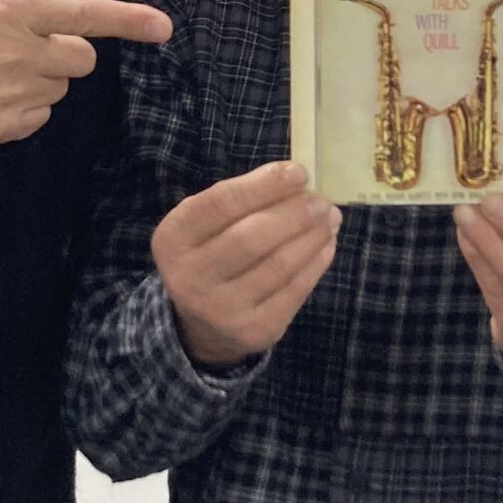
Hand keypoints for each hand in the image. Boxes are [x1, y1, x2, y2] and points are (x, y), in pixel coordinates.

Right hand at [0, 0, 171, 147]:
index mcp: (16, 12)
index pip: (84, 15)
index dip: (127, 21)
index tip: (162, 27)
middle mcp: (22, 56)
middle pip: (81, 58)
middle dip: (62, 51)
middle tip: (21, 42)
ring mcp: (14, 95)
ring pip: (58, 90)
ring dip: (40, 81)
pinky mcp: (4, 128)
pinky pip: (36, 119)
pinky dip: (21, 109)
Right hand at [154, 161, 342, 365]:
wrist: (203, 323)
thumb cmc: (212, 255)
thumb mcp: (208, 225)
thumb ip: (242, 199)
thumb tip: (297, 180)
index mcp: (173, 239)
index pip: (219, 204)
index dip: (263, 186)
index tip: (298, 172)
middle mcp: (190, 277)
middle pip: (250, 238)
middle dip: (293, 214)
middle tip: (321, 201)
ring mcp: (221, 309)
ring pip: (278, 265)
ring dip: (311, 237)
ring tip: (329, 219)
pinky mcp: (254, 330)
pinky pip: (294, 291)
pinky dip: (316, 263)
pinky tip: (326, 245)